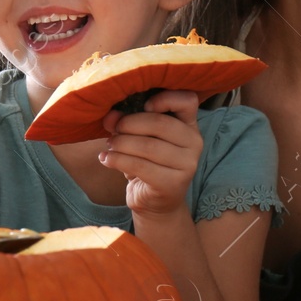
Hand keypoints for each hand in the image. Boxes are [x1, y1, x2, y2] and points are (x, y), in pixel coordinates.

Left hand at [98, 90, 202, 218]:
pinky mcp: (173, 184)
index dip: (164, 98)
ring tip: (109, 146)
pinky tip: (106, 159)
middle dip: (129, 124)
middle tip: (114, 130)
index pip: (187, 100)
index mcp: (189, 125)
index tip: (143, 105)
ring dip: (121, 143)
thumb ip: (125, 123)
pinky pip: (140, 166)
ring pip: (148, 146)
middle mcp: (194, 143)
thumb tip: (110, 117)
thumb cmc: (147, 164)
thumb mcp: (137, 138)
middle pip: (160, 123)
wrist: (155, 203)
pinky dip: (117, 160)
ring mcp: (187, 165)